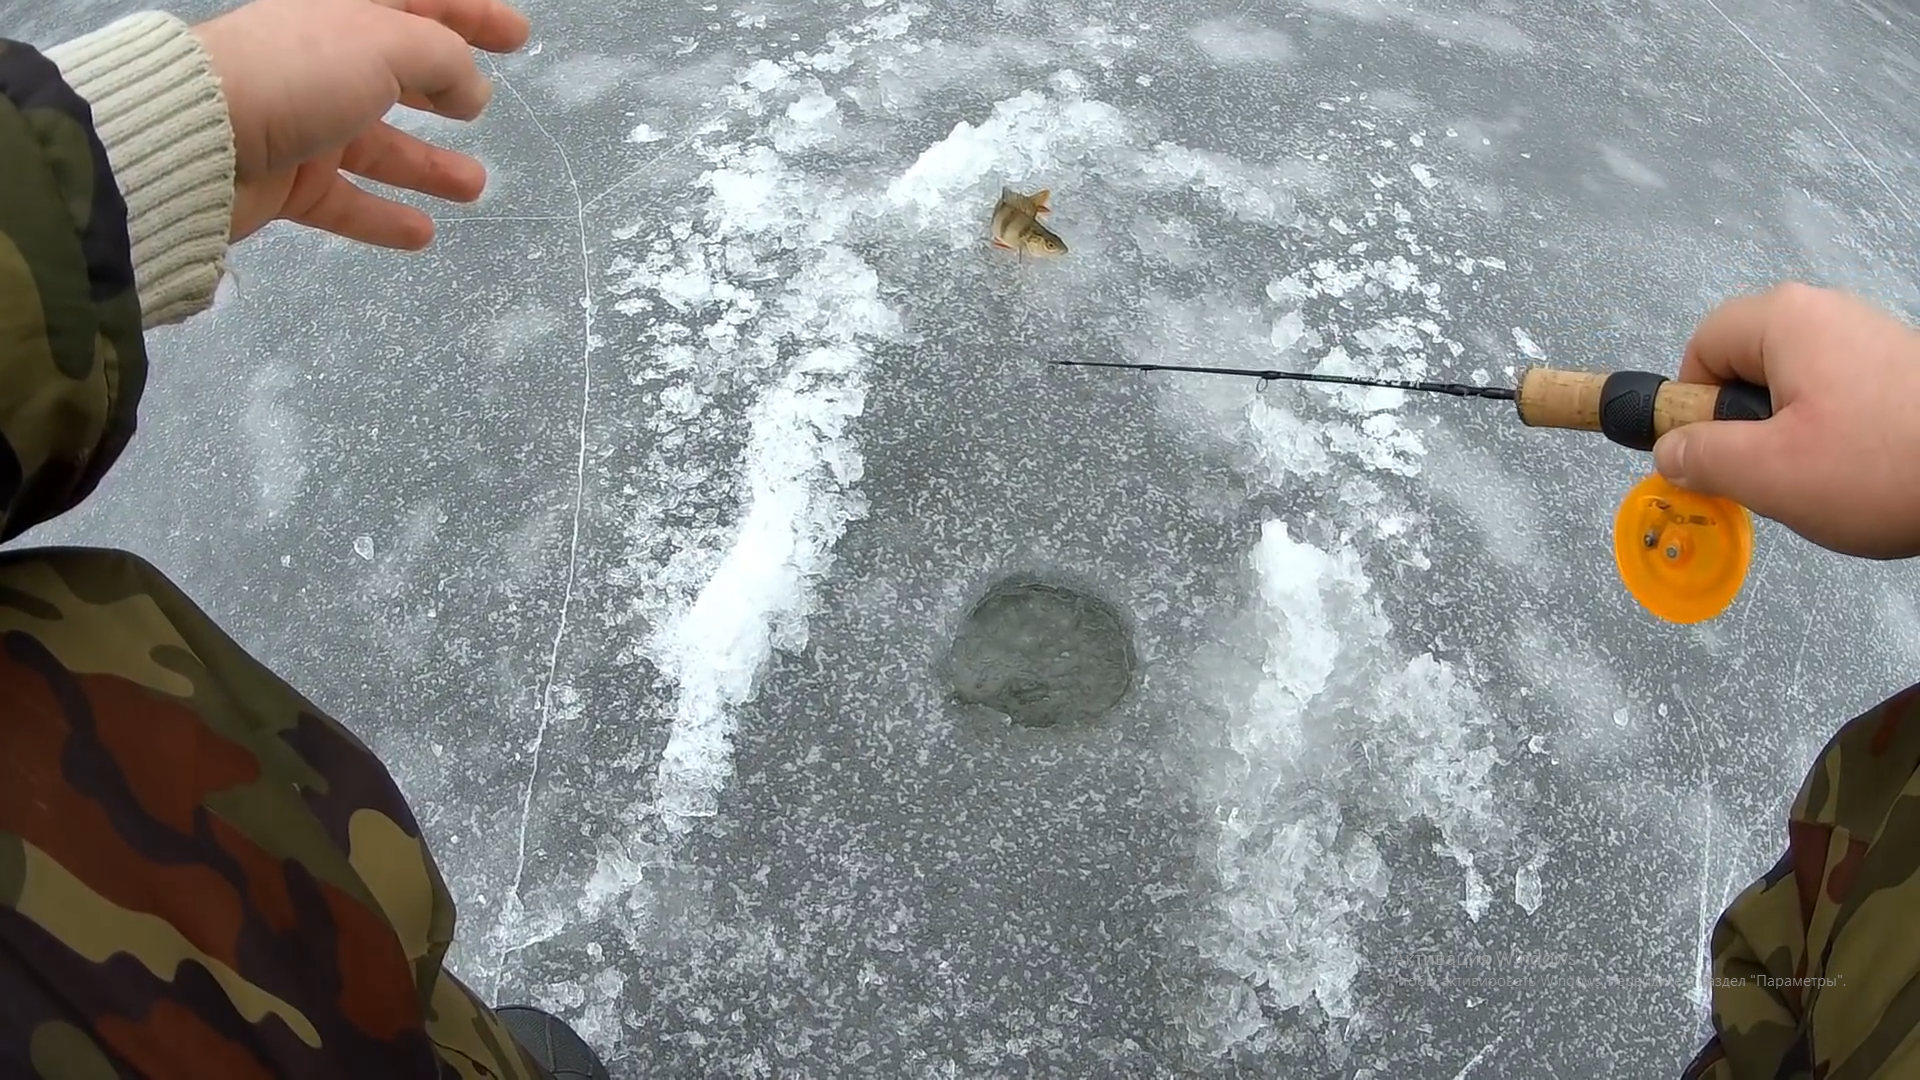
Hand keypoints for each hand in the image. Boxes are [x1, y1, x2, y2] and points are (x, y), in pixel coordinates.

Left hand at [189, 0, 529, 248]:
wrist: (196, 137)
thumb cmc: (296, 73)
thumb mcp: (389, 45)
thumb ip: (446, 60)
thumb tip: (472, 90)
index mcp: (344, 14)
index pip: (419, 3)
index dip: (471, 13)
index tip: (516, 34)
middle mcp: (324, 64)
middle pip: (398, 72)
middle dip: (447, 85)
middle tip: (489, 103)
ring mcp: (303, 123)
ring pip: (379, 144)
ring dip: (428, 167)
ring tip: (474, 185)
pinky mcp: (286, 179)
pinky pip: (346, 200)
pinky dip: (383, 218)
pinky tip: (422, 234)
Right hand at [1651, 282, 1919, 559]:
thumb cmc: (1881, 466)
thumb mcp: (1768, 473)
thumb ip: (1700, 457)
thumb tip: (1669, 451)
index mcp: (1788, 320)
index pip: (1703, 343)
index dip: (1693, 402)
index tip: (1712, 452)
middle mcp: (1829, 314)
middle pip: (1748, 362)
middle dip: (1744, 423)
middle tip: (1768, 473)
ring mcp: (1873, 339)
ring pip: (1795, 385)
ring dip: (1790, 435)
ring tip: (1823, 479)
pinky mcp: (1903, 371)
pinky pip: (1840, 395)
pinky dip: (1836, 435)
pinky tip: (1862, 473)